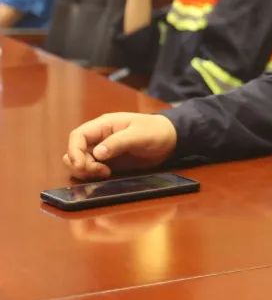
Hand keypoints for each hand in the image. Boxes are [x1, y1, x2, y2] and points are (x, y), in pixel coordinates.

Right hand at [63, 113, 177, 180]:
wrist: (169, 140)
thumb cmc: (156, 131)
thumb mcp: (139, 135)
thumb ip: (119, 142)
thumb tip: (97, 153)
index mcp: (104, 125)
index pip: (77, 136)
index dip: (74, 150)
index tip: (81, 165)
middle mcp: (99, 137)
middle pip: (75, 151)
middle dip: (80, 164)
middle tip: (100, 171)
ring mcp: (102, 150)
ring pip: (80, 161)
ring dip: (86, 170)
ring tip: (105, 173)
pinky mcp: (108, 162)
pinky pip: (91, 169)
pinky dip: (93, 174)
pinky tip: (107, 174)